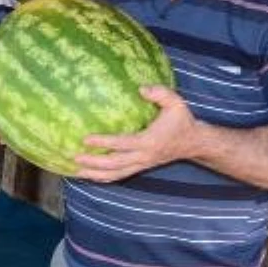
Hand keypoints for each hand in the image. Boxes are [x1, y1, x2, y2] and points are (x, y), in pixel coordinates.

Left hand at [73, 85, 197, 181]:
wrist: (194, 143)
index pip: (122, 144)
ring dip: (95, 174)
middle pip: (114, 163)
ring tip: (75, 171)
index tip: (85, 139)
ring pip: (115, 174)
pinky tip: (89, 175)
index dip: (104, 142)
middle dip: (93, 162)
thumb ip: (160, 94)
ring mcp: (141, 164)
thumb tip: (141, 88)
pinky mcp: (140, 167)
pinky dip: (104, 178)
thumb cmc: (182, 121)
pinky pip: (120, 175)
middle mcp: (143, 156)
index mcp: (149, 141)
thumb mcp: (176, 104)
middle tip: (73, 157)